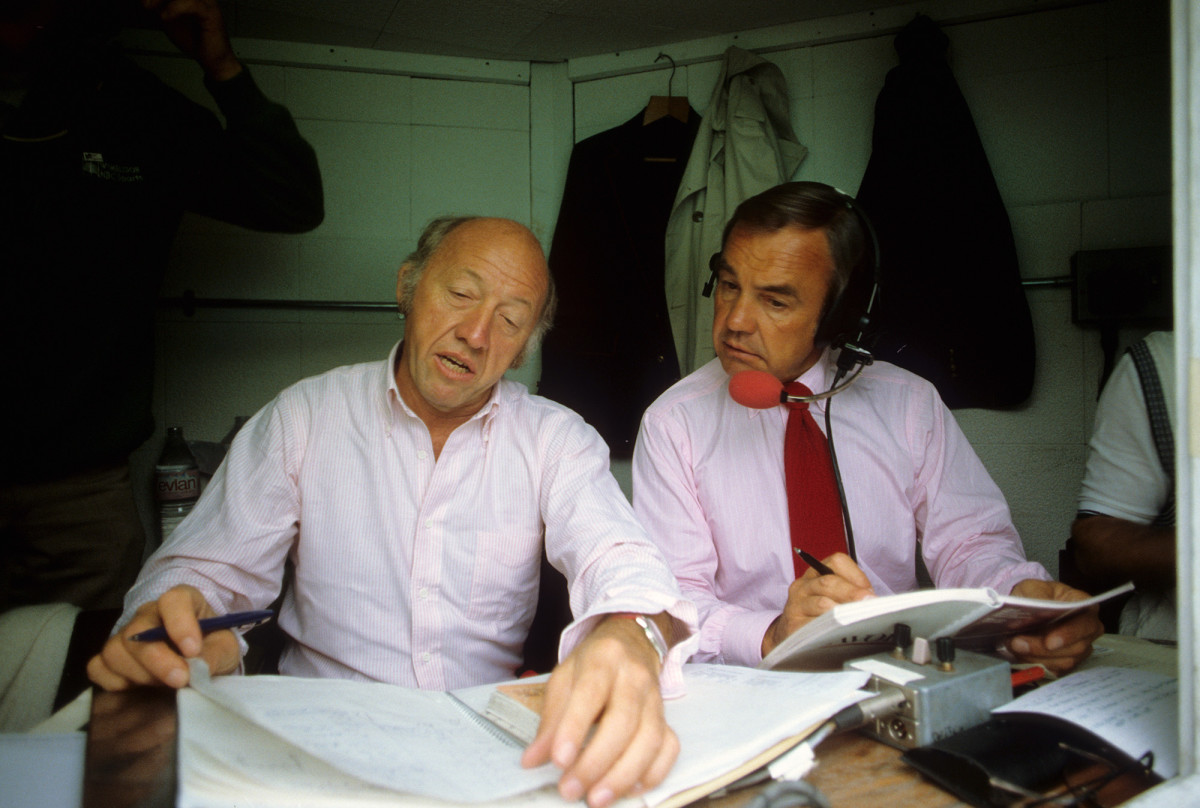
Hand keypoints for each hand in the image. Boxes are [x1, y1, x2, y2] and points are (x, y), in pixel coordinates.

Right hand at [86, 584, 240, 690]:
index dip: (180, 624)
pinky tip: (140, 689)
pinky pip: (98, 668)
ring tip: (165, 685)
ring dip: (140, 674)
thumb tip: (198, 669)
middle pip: (138, 630)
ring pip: (115, 650)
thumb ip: (215, 655)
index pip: (173, 600)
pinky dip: (116, 683)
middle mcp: (148, 614)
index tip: (193, 650)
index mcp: (181, 601)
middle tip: (180, 680)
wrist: (197, 660)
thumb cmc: (211, 647)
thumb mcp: (225, 649)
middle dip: (158, 660)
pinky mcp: (109, 658)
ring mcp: (125, 635)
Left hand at [142, 0, 240, 80]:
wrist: (213, 60)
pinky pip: (192, 3)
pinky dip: (174, 8)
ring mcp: (207, 2)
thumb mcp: (170, 21)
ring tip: (155, 11)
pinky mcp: (211, 13)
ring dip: (163, 0)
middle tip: (148, 5)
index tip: (145, 3)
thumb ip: (159, 8)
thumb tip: (145, 1)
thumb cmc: (196, 41)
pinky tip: (165, 17)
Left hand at [521, 614, 675, 807]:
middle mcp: (634, 677)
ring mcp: (655, 698)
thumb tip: (532, 760)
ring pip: (650, 739)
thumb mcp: (564, 679)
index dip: (574, 728)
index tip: (559, 761)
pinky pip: (669, 748)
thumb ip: (550, 720)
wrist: (632, 642)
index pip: (590, 694)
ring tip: (596, 799)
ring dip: (623, 775)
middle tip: (571, 789)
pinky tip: (628, 790)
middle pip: (623, 721)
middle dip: (596, 762)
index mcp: (603, 659)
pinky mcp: (668, 718)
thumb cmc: (593, 664)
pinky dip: (652, 774)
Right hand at [762, 552, 873, 656]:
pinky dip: (830, 630)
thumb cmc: (817, 617)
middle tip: (870, 604)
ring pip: (822, 603)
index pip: (837, 562)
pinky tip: (840, 634)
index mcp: (816, 574)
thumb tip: (874, 601)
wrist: (789, 639)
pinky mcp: (793, 626)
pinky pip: (813, 626)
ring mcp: (796, 605)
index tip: (869, 593)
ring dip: (843, 612)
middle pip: (829, 582)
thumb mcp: (832, 599)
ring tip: (858, 621)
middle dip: (853, 593)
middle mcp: (803, 586)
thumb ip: (852, 595)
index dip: (856, 576)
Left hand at [1006, 579, 1103, 673]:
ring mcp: (1080, 648)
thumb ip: (1036, 596)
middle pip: (1075, 647)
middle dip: (1043, 649)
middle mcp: (1088, 629)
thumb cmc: (1036, 594)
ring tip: (1014, 645)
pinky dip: (1035, 663)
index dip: (1069, 634)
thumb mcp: (1032, 587)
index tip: (1049, 642)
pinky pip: (1055, 670)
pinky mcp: (1067, 661)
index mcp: (1086, 606)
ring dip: (1036, 657)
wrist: (1030, 607)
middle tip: (1018, 643)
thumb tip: (1038, 609)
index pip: (1086, 623)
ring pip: (1064, 661)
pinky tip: (1020, 653)